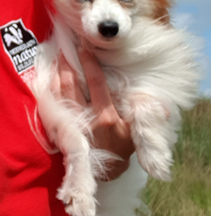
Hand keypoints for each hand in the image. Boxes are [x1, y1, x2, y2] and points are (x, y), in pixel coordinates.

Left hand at [58, 48, 134, 180]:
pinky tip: (49, 75)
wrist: (104, 170)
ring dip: (57, 72)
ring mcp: (71, 123)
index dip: (89, 63)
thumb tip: (165, 106)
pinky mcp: (60, 127)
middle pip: (72, 84)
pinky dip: (49, 87)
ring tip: (57, 56)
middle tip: (65, 46)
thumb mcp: (136, 131)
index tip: (85, 47)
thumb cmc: (122, 145)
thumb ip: (144, 114)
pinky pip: (51, 103)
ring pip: (59, 92)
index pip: (96, 82)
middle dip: (68, 63)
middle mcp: (87, 118)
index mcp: (107, 116)